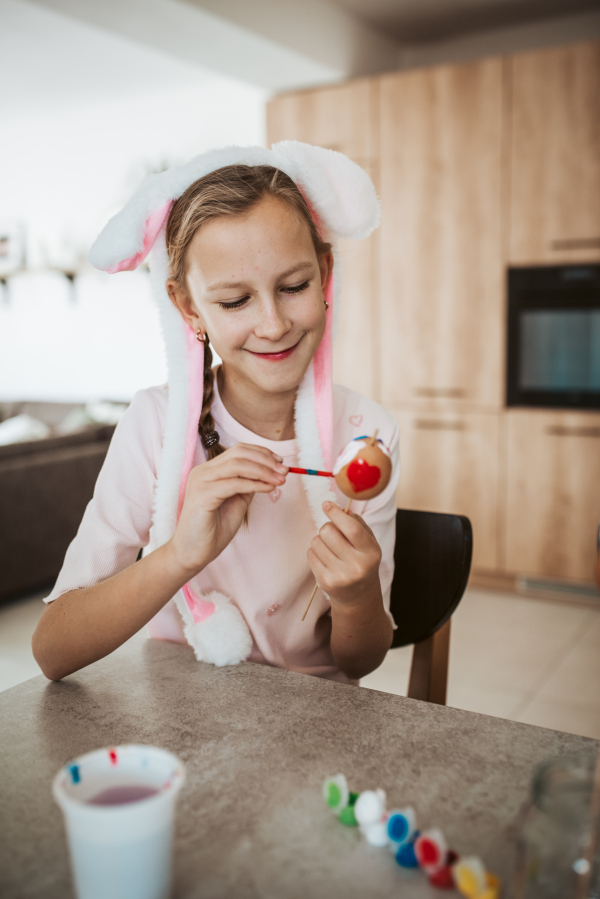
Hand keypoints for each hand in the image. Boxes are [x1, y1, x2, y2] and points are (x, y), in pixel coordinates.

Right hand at [168, 444, 287, 575]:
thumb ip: (247, 485)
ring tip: (280, 480)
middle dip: (266, 460)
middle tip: (284, 470)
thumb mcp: (236, 502)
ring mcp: (201, 481)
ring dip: (263, 471)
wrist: (193, 553)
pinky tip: (268, 489)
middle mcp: (203, 472)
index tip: (280, 462)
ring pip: (237, 465)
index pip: (238, 451)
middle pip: (239, 453)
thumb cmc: (213, 530)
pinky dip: (255, 484)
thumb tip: (267, 473)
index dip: (262, 453)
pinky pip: (234, 484)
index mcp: (209, 471)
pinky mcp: (202, 495)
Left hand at [307, 501, 381, 607]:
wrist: (358, 596)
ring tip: (330, 549)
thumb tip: (341, 510)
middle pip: (328, 532)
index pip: (352, 529)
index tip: (326, 505)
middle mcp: (357, 566)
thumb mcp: (368, 543)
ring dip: (320, 540)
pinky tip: (325, 559)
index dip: (336, 514)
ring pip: (316, 542)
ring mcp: (340, 576)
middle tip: (333, 533)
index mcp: (371, 553)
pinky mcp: (325, 582)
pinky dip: (315, 552)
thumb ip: (358, 524)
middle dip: (327, 527)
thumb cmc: (362, 562)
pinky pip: (310, 554)